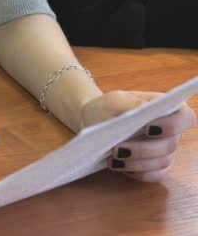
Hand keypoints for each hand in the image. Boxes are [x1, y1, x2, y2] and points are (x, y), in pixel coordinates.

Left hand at [81, 91, 195, 181]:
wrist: (93, 123)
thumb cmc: (107, 109)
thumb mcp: (113, 101)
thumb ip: (130, 103)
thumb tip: (145, 107)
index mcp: (166, 109)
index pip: (184, 118)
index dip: (172, 125)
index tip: (148, 129)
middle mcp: (170, 132)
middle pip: (170, 145)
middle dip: (143, 149)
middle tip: (118, 149)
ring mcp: (164, 151)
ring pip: (161, 162)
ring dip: (136, 163)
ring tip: (113, 158)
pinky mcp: (154, 168)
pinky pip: (153, 176)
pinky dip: (136, 173)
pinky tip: (118, 166)